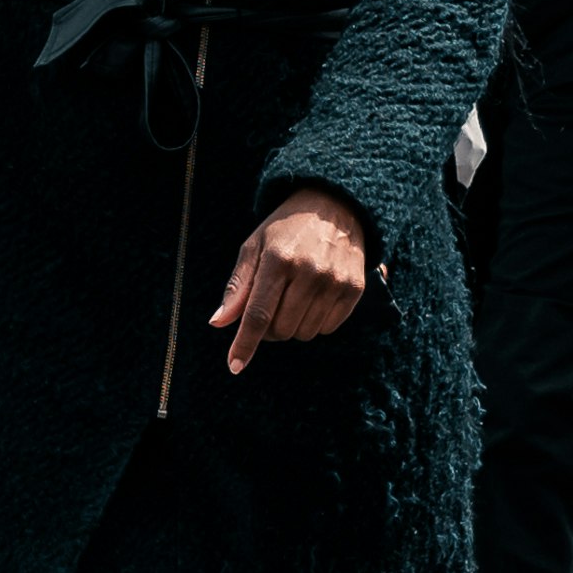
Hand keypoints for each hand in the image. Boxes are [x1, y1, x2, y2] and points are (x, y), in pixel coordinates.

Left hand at [212, 187, 373, 369]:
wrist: (335, 206)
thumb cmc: (287, 229)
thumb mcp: (255, 247)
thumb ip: (238, 287)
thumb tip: (218, 323)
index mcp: (279, 259)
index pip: (258, 314)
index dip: (245, 343)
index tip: (235, 365)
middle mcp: (310, 271)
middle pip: (281, 329)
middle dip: (269, 328)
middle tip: (271, 306)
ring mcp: (335, 281)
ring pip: (305, 333)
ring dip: (293, 326)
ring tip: (294, 298)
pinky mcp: (354, 288)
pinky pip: (328, 328)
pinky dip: (316, 322)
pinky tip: (314, 299)